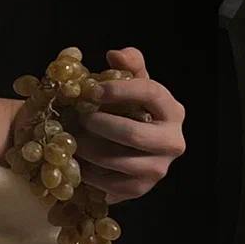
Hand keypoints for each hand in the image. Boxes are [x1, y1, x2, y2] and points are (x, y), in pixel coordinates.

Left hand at [68, 47, 185, 204]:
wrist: (135, 146)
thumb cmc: (131, 109)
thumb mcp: (133, 83)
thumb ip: (129, 65)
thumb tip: (115, 55)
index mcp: (172, 110)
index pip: (151, 94)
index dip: (120, 90)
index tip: (92, 90)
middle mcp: (172, 142)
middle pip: (133, 134)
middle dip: (99, 125)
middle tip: (79, 118)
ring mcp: (159, 168)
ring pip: (118, 161)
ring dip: (89, 150)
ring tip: (71, 139)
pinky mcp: (141, 188)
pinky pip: (111, 184)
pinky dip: (89, 173)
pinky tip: (77, 161)